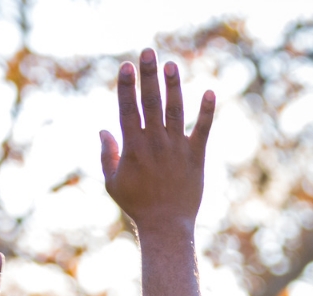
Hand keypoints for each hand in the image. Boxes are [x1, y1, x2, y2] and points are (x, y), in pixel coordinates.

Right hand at [100, 49, 214, 234]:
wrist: (167, 226)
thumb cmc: (137, 206)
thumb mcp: (113, 182)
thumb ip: (108, 154)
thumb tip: (103, 129)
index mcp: (133, 147)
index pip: (128, 109)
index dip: (127, 86)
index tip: (126, 66)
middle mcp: (155, 143)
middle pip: (151, 102)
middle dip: (148, 75)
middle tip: (147, 51)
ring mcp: (176, 148)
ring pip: (175, 110)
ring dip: (173, 86)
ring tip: (171, 64)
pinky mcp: (196, 156)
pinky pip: (202, 129)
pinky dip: (207, 111)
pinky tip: (209, 92)